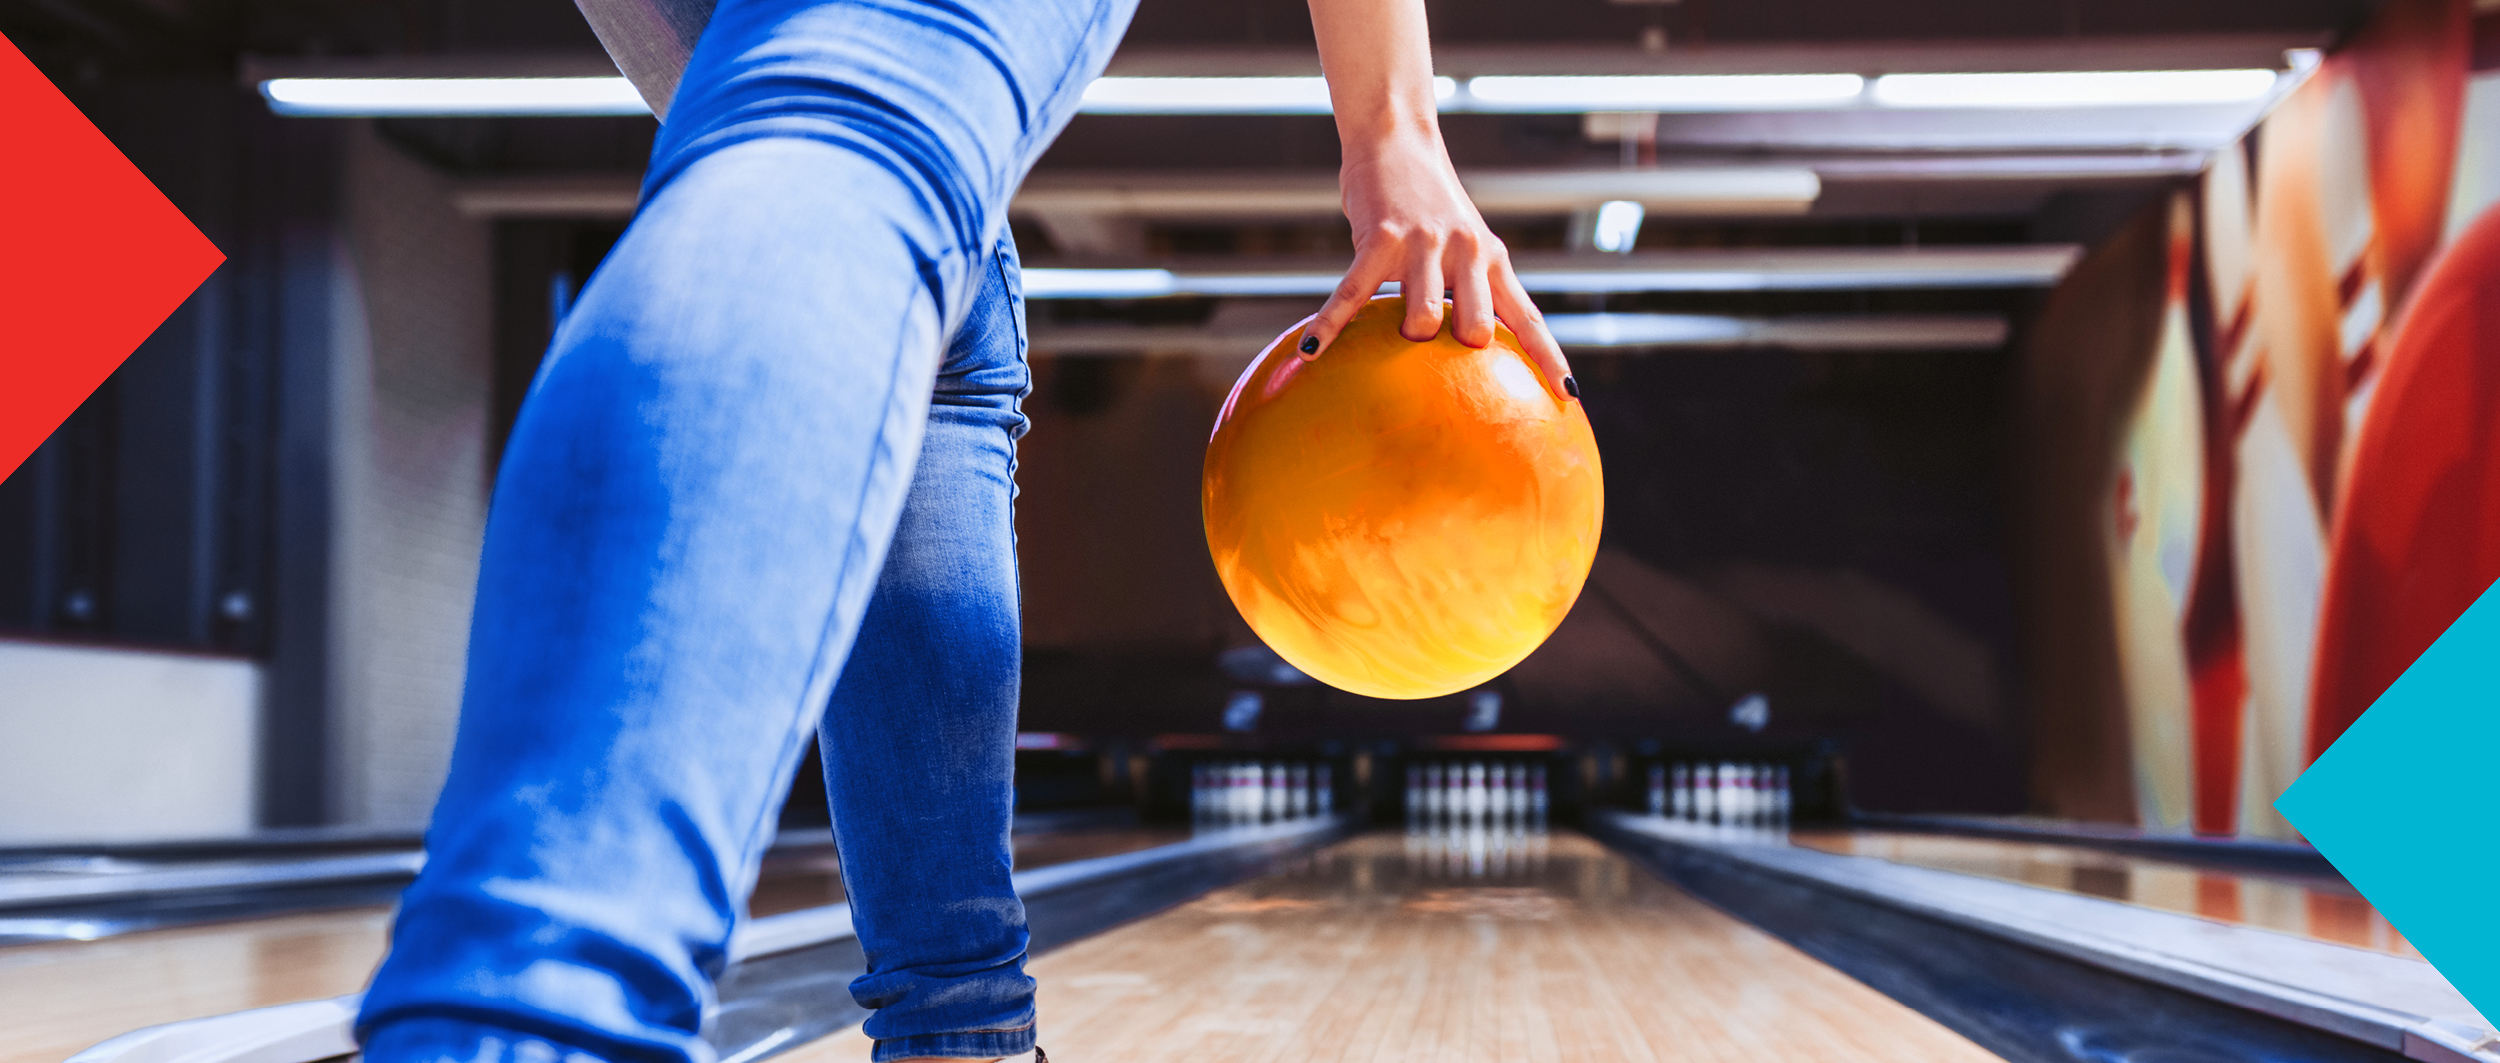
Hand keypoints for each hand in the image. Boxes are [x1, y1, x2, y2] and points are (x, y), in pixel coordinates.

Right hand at [1297, 143, 1574, 401]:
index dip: (1549, 359)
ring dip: (1408, 334)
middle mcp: (1467, 253)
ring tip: (1396, 332)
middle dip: (1460, 353)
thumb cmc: (1430, 203)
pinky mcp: (1381, 239)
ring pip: (1424, 316)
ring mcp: (1424, 245)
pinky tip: (1312, 351)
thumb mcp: (1466, 243)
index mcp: (1493, 260)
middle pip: (1477, 329)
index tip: (1568, 396)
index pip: (1528, 318)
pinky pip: (1354, 294)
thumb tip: (1467, 346)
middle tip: (1440, 355)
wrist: (1397, 141)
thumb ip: (1474, 288)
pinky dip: (1330, 325)